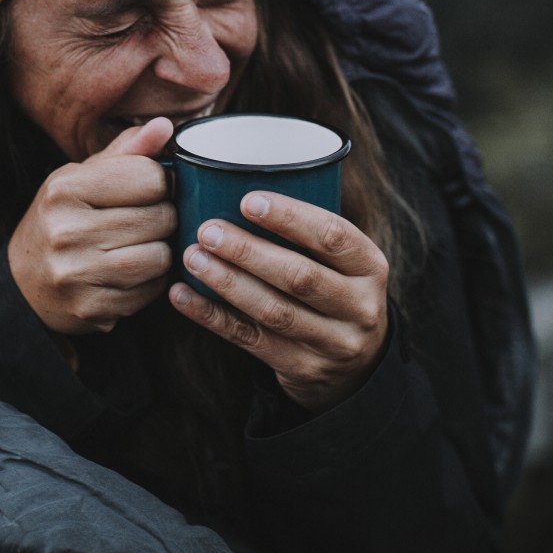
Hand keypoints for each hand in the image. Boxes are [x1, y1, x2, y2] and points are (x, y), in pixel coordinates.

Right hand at [8, 118, 176, 334]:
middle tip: (145, 220)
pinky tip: (129, 273)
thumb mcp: (81, 178)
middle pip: (160, 217)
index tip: (149, 189)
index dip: (160, 182)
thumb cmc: (61, 220)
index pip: (150, 177)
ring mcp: (77, 273)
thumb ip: (125, 152)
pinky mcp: (90, 308)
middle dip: (163, 218)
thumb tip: (165, 125)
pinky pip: (150, 290)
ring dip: (160, 252)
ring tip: (140, 246)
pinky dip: (150, 281)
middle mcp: (66, 231)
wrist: (22, 282)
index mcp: (65, 189)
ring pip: (160, 257)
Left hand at [169, 191, 389, 412]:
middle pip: (300, 277)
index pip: (334, 236)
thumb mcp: (344, 262)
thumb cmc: (336, 290)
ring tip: (192, 257)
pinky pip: (249, 339)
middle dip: (249, 251)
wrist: (357, 366)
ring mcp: (332, 343)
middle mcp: (359, 306)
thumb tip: (237, 184)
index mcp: (370, 267)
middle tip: (209, 230)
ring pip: (273, 311)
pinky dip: (211, 316)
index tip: (249, 200)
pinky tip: (183, 295)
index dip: (291, 217)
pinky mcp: (300, 367)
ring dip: (227, 282)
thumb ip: (309, 233)